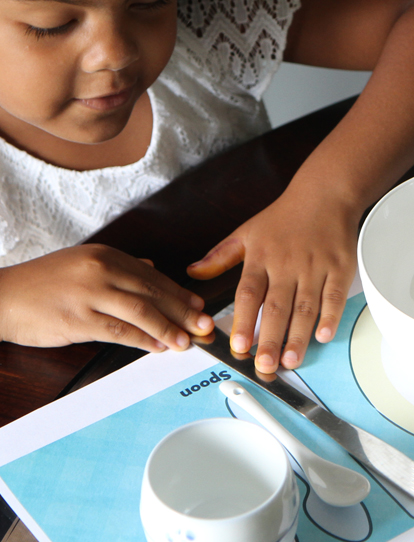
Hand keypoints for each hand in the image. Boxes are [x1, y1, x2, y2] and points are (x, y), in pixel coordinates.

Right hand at [0, 244, 212, 350]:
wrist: (3, 296)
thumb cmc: (42, 283)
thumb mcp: (82, 263)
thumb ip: (119, 266)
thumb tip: (151, 268)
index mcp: (105, 255)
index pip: (151, 274)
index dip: (178, 292)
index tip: (197, 305)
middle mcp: (101, 270)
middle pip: (152, 292)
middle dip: (183, 310)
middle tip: (204, 324)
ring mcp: (90, 293)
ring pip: (141, 311)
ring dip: (168, 328)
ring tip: (186, 341)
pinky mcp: (79, 319)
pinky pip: (119, 331)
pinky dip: (143, 340)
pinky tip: (157, 347)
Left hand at [187, 190, 358, 372]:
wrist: (324, 194)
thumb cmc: (284, 217)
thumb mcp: (246, 232)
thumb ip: (219, 257)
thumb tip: (192, 272)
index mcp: (261, 257)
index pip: (249, 293)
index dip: (243, 320)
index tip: (239, 345)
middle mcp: (287, 264)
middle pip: (277, 306)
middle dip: (270, 338)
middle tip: (265, 365)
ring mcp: (315, 266)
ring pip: (305, 306)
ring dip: (298, 336)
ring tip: (290, 360)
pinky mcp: (340, 267)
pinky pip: (334, 295)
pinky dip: (330, 316)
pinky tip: (323, 336)